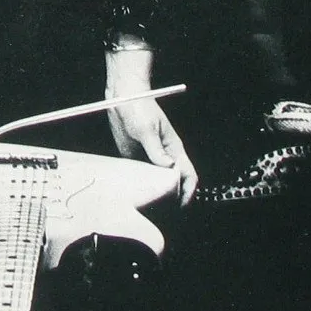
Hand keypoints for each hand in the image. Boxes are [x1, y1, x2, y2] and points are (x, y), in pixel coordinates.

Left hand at [104, 43, 197, 205]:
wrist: (122, 97)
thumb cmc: (139, 107)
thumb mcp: (147, 128)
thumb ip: (156, 149)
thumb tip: (167, 168)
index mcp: (173, 149)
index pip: (187, 174)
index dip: (188, 191)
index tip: (180, 204)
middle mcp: (163, 157)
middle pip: (173, 183)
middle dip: (170, 199)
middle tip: (160, 212)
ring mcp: (149, 158)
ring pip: (156, 183)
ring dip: (154, 196)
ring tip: (145, 209)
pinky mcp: (134, 158)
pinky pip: (139, 177)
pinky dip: (139, 187)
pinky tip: (132, 195)